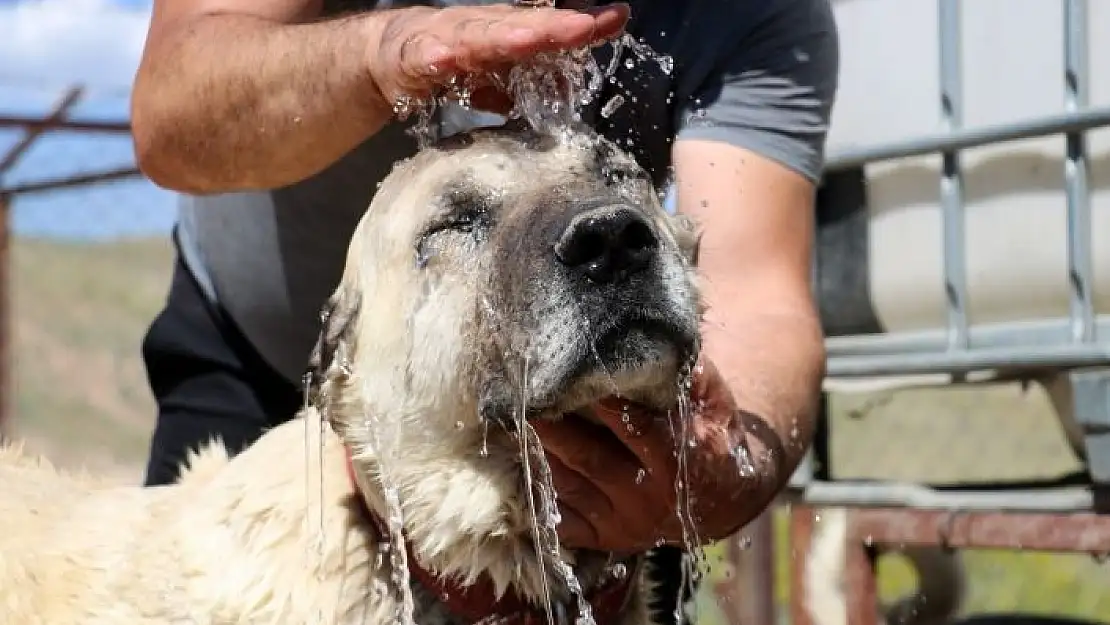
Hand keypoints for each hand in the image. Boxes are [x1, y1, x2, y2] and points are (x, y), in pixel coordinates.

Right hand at [367, 3, 629, 114]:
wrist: (385, 57)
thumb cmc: (448, 58)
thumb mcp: (496, 69)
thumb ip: (530, 78)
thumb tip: (568, 90)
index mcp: (502, 31)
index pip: (546, 26)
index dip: (578, 25)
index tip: (616, 18)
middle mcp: (477, 29)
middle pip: (518, 25)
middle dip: (552, 26)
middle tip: (586, 25)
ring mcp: (443, 40)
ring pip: (475, 37)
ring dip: (502, 37)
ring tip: (529, 39)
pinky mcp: (410, 60)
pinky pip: (422, 60)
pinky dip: (433, 58)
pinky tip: (443, 60)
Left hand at [532, 359, 774, 553]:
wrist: (725, 499)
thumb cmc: (713, 434)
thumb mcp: (716, 401)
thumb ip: (692, 371)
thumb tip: (660, 336)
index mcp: (678, 455)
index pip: (631, 424)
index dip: (597, 397)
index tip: (566, 369)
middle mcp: (650, 493)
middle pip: (587, 455)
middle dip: (549, 425)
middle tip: (517, 394)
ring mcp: (625, 520)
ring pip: (567, 484)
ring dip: (535, 452)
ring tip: (504, 420)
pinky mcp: (607, 538)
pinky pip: (561, 521)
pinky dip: (535, 495)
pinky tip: (513, 465)